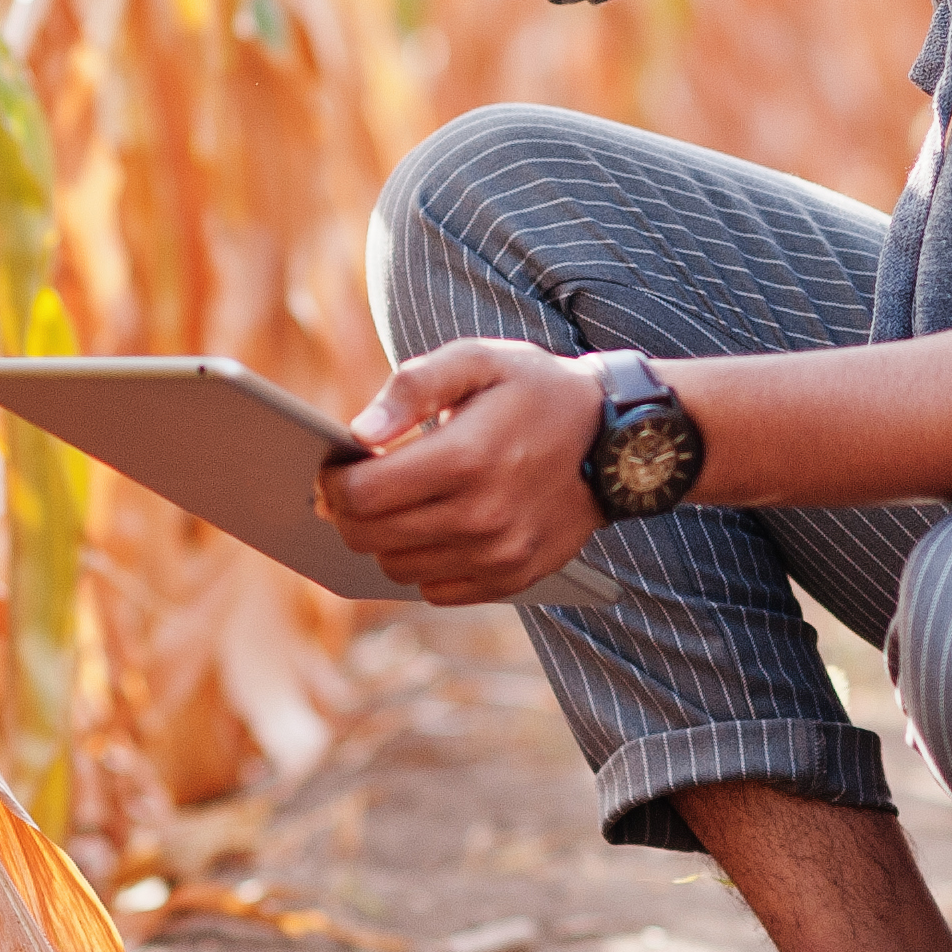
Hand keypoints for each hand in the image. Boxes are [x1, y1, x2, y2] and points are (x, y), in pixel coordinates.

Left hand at [319, 338, 613, 604]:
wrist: (617, 440)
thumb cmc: (534, 391)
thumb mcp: (477, 360)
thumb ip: (412, 386)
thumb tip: (358, 432)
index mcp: (466, 457)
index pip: (361, 494)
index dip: (333, 481)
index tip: (335, 466)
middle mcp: (482, 515)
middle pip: (370, 536)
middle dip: (348, 512)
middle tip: (355, 487)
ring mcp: (499, 554)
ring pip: (396, 568)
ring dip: (385, 539)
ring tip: (399, 505)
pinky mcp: (513, 578)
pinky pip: (436, 591)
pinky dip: (424, 564)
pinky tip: (436, 529)